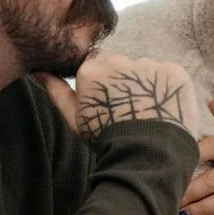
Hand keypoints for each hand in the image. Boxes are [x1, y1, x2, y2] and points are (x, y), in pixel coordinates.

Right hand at [36, 55, 198, 140]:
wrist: (147, 154)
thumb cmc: (107, 139)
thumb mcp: (75, 119)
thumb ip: (58, 92)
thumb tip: (40, 72)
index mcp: (91, 69)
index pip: (97, 64)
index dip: (104, 83)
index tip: (109, 101)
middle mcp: (119, 60)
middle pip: (121, 64)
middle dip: (124, 81)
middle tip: (129, 109)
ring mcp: (148, 64)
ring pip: (145, 69)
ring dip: (146, 83)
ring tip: (148, 112)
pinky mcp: (173, 71)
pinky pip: (168, 74)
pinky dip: (167, 88)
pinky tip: (164, 108)